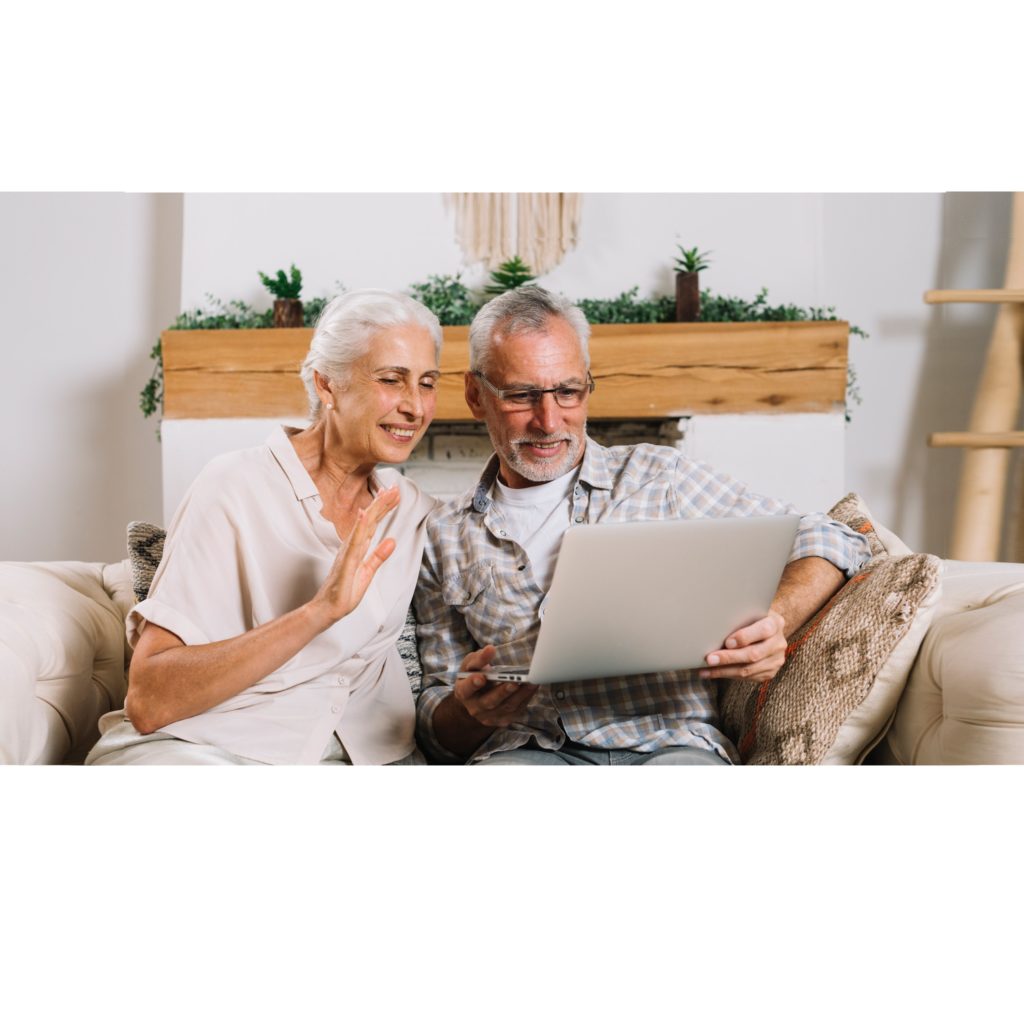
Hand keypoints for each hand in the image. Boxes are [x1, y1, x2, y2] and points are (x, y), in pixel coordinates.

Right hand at [310, 486, 400, 627]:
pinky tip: (364, 515)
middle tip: (394, 488)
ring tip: (384, 494)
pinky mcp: (345, 563)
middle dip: (382, 503)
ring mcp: (347, 553)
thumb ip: (378, 556)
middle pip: (369, 521)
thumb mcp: (367, 573)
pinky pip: (354, 543)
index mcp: (357, 548)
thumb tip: (392, 541)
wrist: (327, 610)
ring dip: (374, 509)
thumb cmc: (344, 592)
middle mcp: (351, 546)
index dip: (383, 509)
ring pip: (363, 527)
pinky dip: (359, 528)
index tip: (393, 494)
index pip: (373, 524)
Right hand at [452, 645, 537, 727]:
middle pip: (490, 702)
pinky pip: (516, 712)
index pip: (466, 689)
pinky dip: (526, 699)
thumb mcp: (471, 664)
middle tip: (514, 683)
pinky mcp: (502, 720)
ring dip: (520, 695)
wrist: (476, 698)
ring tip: (531, 683)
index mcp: (463, 692)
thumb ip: (479, 658)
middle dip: (503, 692)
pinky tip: (532, 688)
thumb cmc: (474, 675)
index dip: (473, 684)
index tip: (481, 677)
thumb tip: (490, 649)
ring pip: (506, 708)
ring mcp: (489, 717)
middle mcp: (475, 708)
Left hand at [699, 610, 786, 682]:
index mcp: (775, 623)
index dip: (745, 637)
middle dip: (729, 658)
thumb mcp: (749, 612)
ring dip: (724, 671)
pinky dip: (728, 675)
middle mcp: (778, 643)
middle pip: (753, 654)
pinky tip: (713, 672)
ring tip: (706, 669)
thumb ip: (739, 617)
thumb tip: (712, 625)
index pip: (763, 630)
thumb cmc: (752, 618)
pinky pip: (748, 677)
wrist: (767, 630)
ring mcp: (776, 659)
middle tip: (710, 659)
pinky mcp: (770, 672)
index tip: (727, 642)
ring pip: (749, 670)